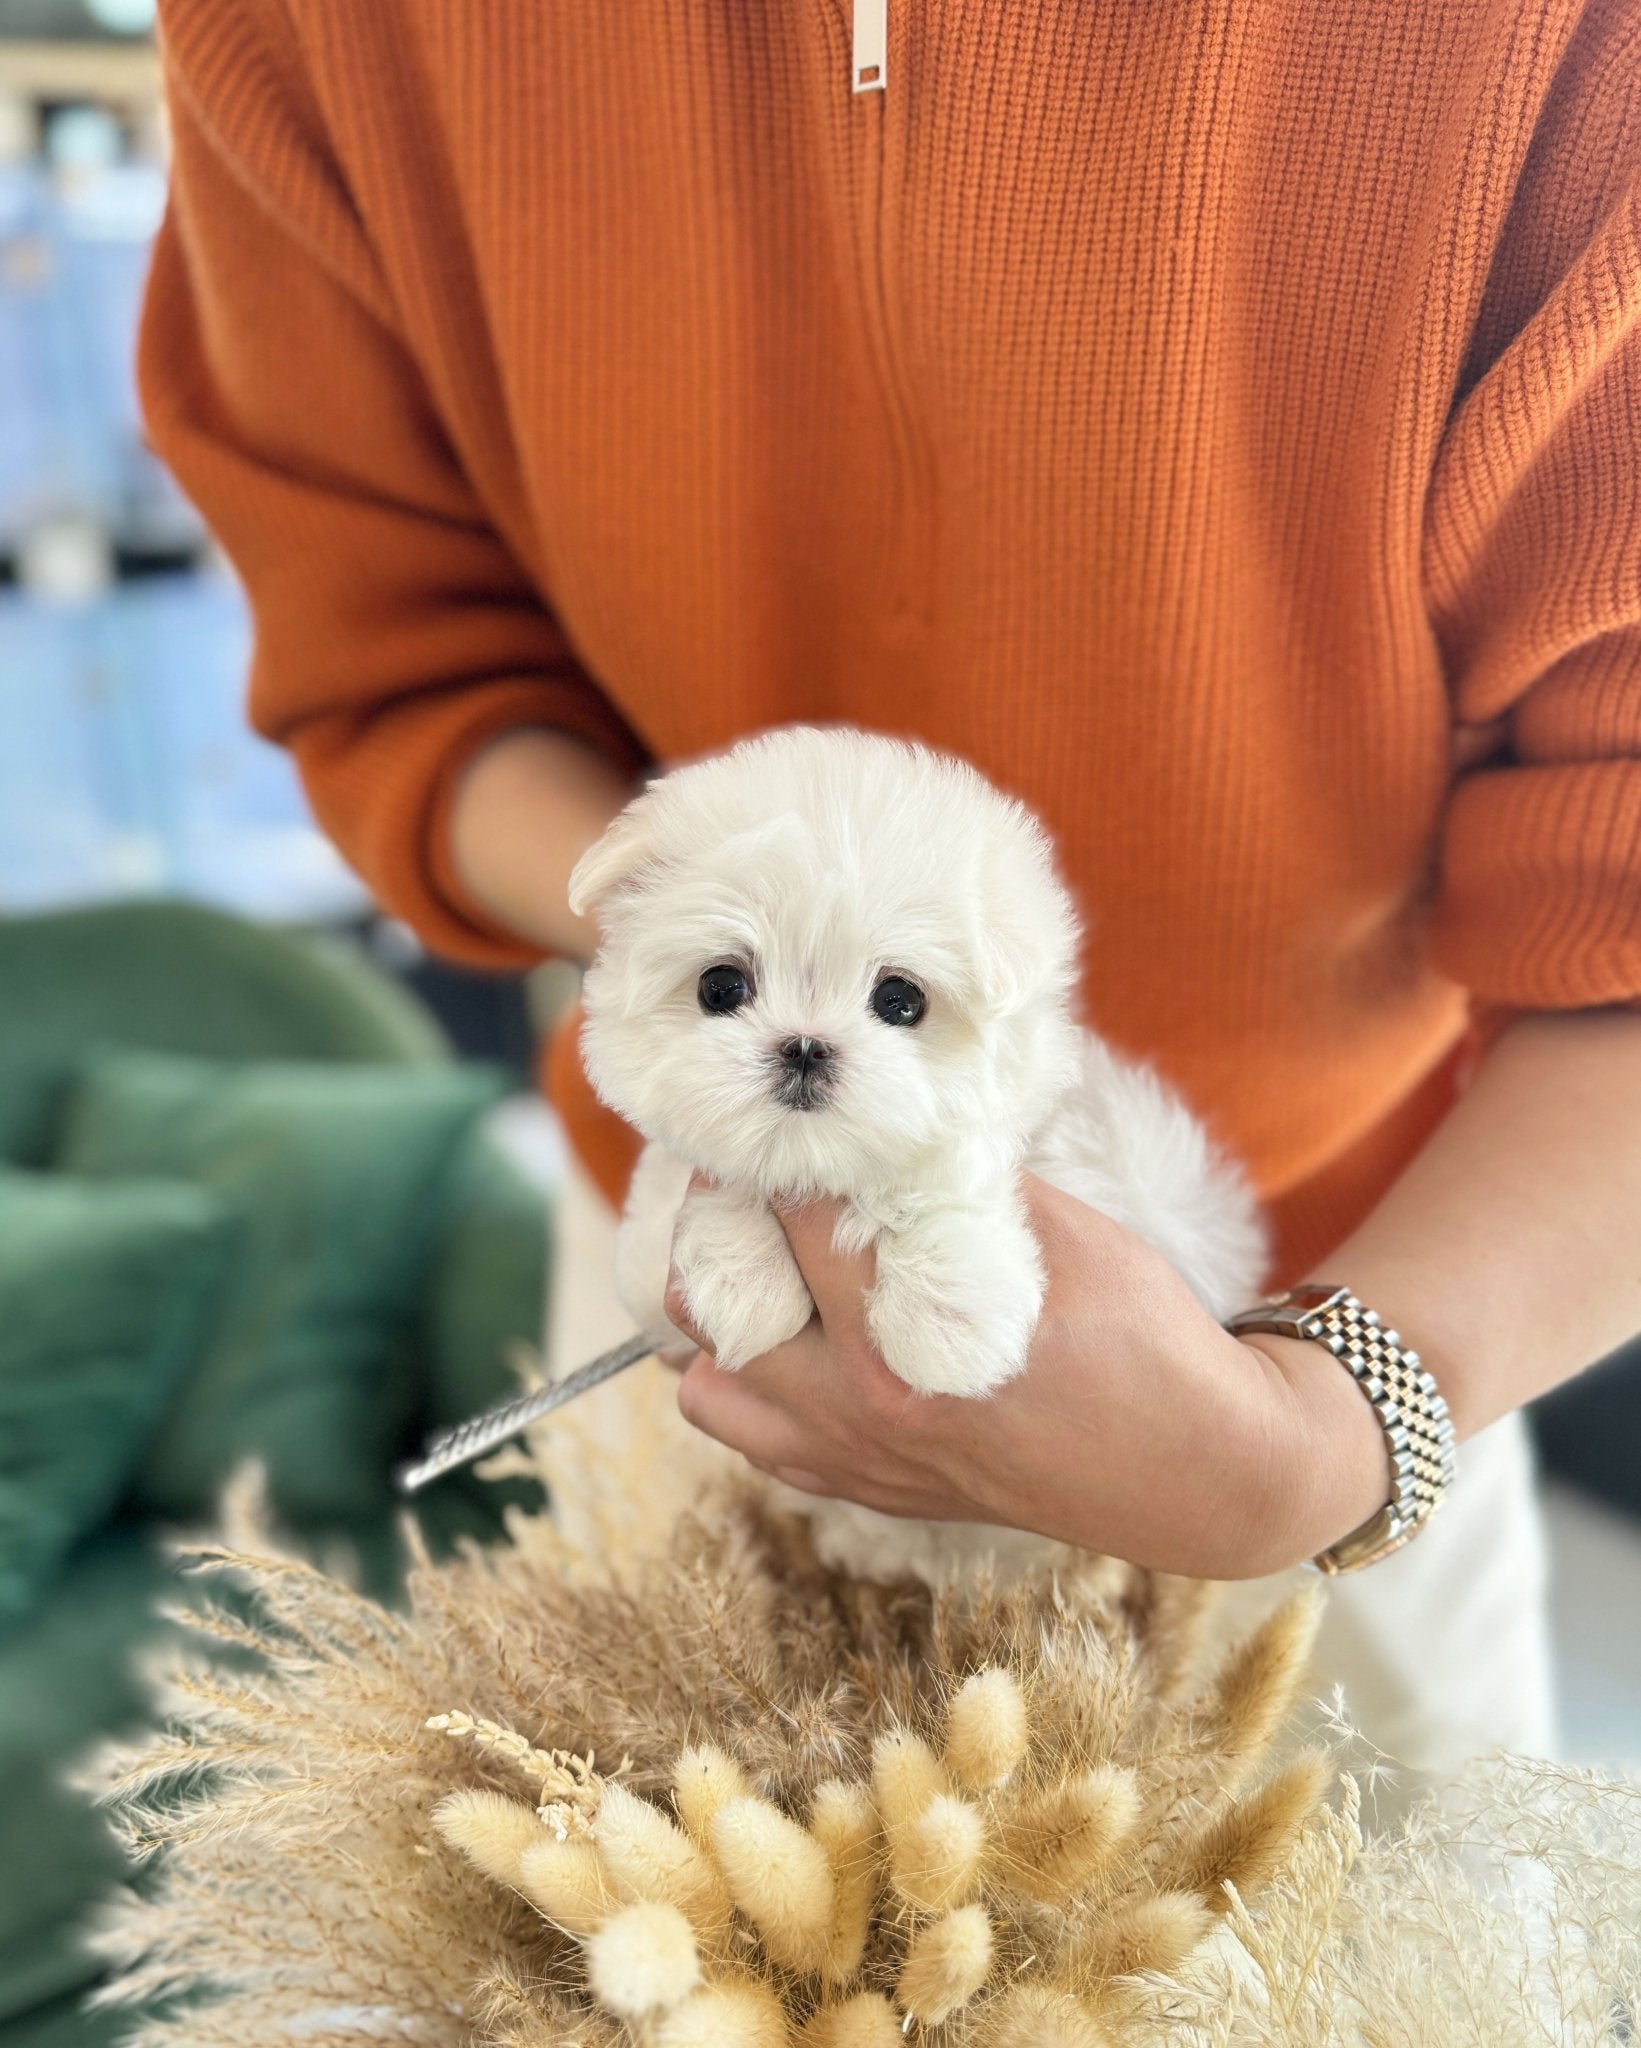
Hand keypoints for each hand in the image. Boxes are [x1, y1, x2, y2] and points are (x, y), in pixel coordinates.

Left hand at [669, 1175, 1391, 1578]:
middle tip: (755, 1183)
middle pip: (715, 1296)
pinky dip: (753, 1387)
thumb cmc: (1143, 1340)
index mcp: (903, 1334)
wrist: (1201, 1469)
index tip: (782, 1121)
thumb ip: (958, 1180)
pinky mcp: (871, 1492)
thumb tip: (890, 1125)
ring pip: (711, 1383)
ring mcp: (858, 1459)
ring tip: (766, 1266)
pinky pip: (757, 1440)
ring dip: (722, 1316)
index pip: (791, 1217)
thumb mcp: (1060, 1230)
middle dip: (725, 1225)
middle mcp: (860, 1407)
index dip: (782, 1155)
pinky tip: (801, 1338)